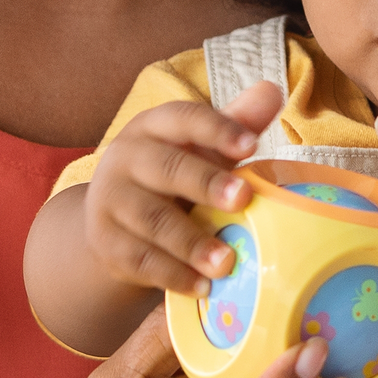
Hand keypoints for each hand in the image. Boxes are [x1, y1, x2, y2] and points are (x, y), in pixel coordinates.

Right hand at [83, 82, 282, 295]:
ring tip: (227, 262)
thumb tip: (272, 91)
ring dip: (191, 242)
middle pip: (165, 167)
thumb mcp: (200, 150)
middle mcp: (125, 158)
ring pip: (151, 219)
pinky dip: (174, 275)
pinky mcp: (106, 242)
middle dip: (205, 183)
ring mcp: (110, 201)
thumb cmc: (173, 177)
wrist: (115, 222)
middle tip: (243, 200)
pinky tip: (203, 287)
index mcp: (153, 127)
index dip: (216, 129)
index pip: (183, 118)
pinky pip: (140, 260)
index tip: (251, 144)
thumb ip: (234, 125)